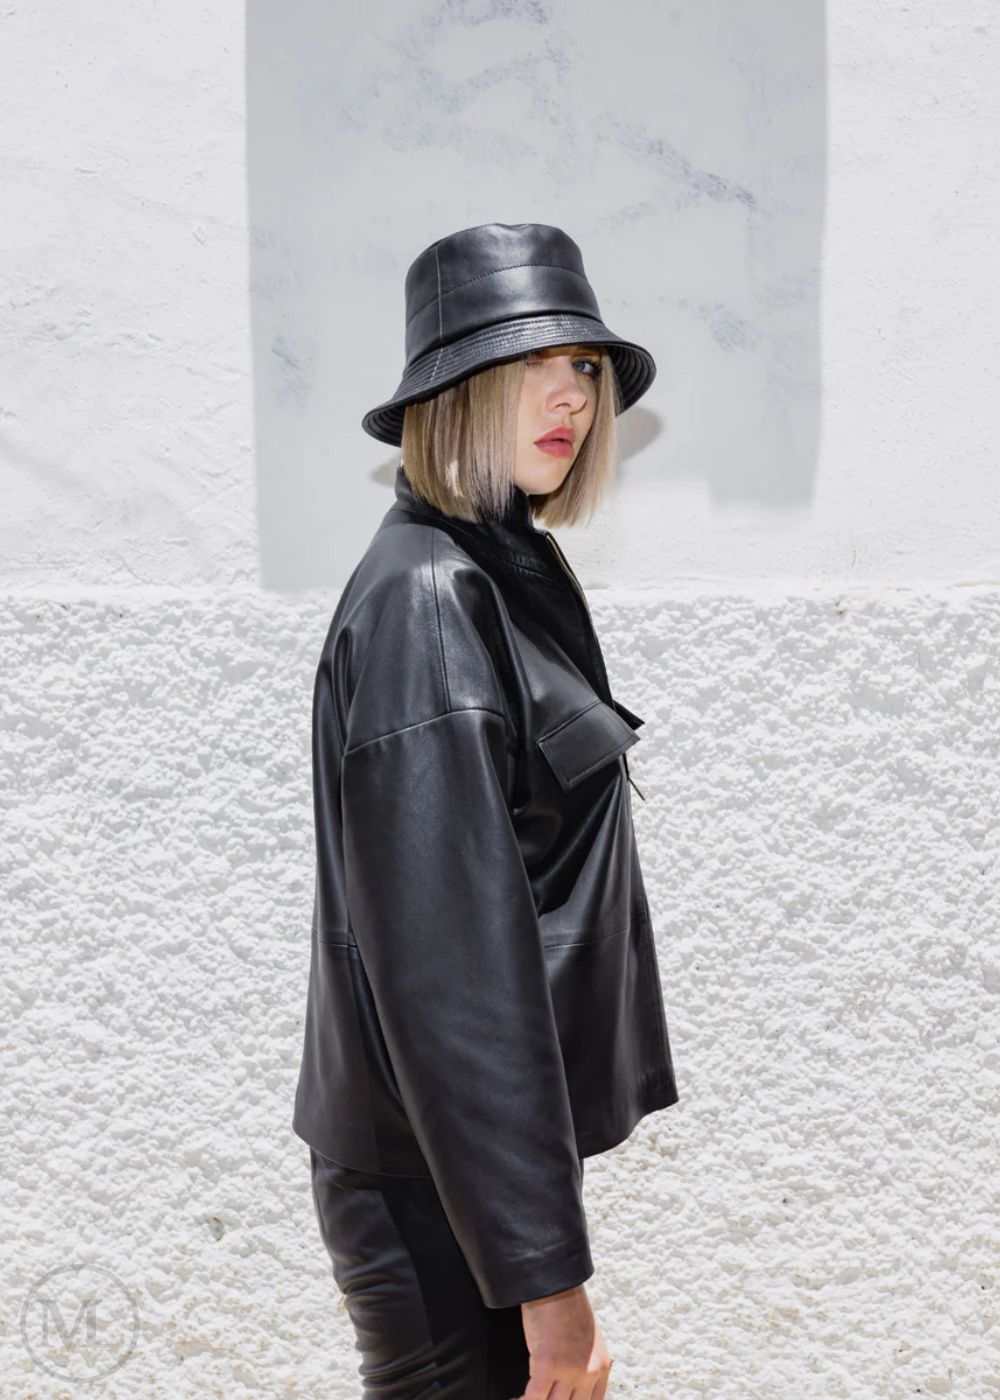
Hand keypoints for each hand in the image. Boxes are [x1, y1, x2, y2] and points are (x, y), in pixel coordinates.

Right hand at [515, 1282, 612, 1397]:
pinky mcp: (548, 1365)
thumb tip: (568, 1385)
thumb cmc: (566, 1304)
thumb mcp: (587, 1338)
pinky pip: (535, 1397)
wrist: (554, 1283)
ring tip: (523, 1399)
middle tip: (542, 1399)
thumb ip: (583, 1363)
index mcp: (602, 1366)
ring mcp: (570, 1371)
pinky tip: (518, 1397)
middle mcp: (589, 1372)